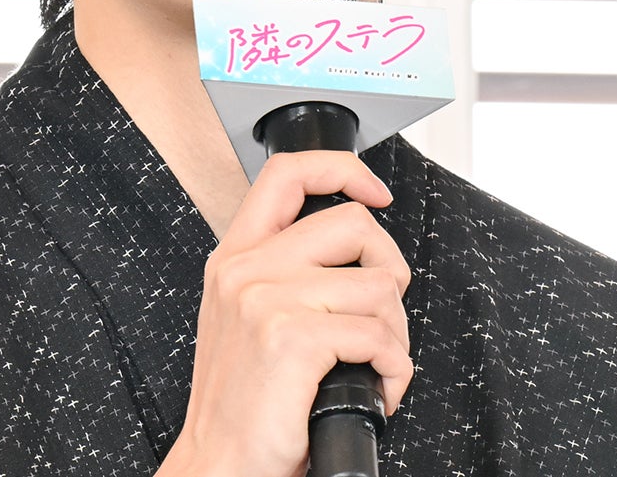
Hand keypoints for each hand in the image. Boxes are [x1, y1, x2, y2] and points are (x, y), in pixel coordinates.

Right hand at [158, 151, 412, 476]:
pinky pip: (379, 336)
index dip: (343, 169)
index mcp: (235, 258)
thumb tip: (358, 250)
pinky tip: (375, 390)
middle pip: (354, 224)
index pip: (287, 174)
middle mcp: (246, 270)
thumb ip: (283, 273)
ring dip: (395, 334)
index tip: (375, 192)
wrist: (221, 466)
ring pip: (378, 286)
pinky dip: (394, 371)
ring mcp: (266, 300)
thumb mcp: (246, 319)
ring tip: (373, 365)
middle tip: (380, 315)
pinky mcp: (291, 338)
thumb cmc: (244, 406)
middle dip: (389, 270)